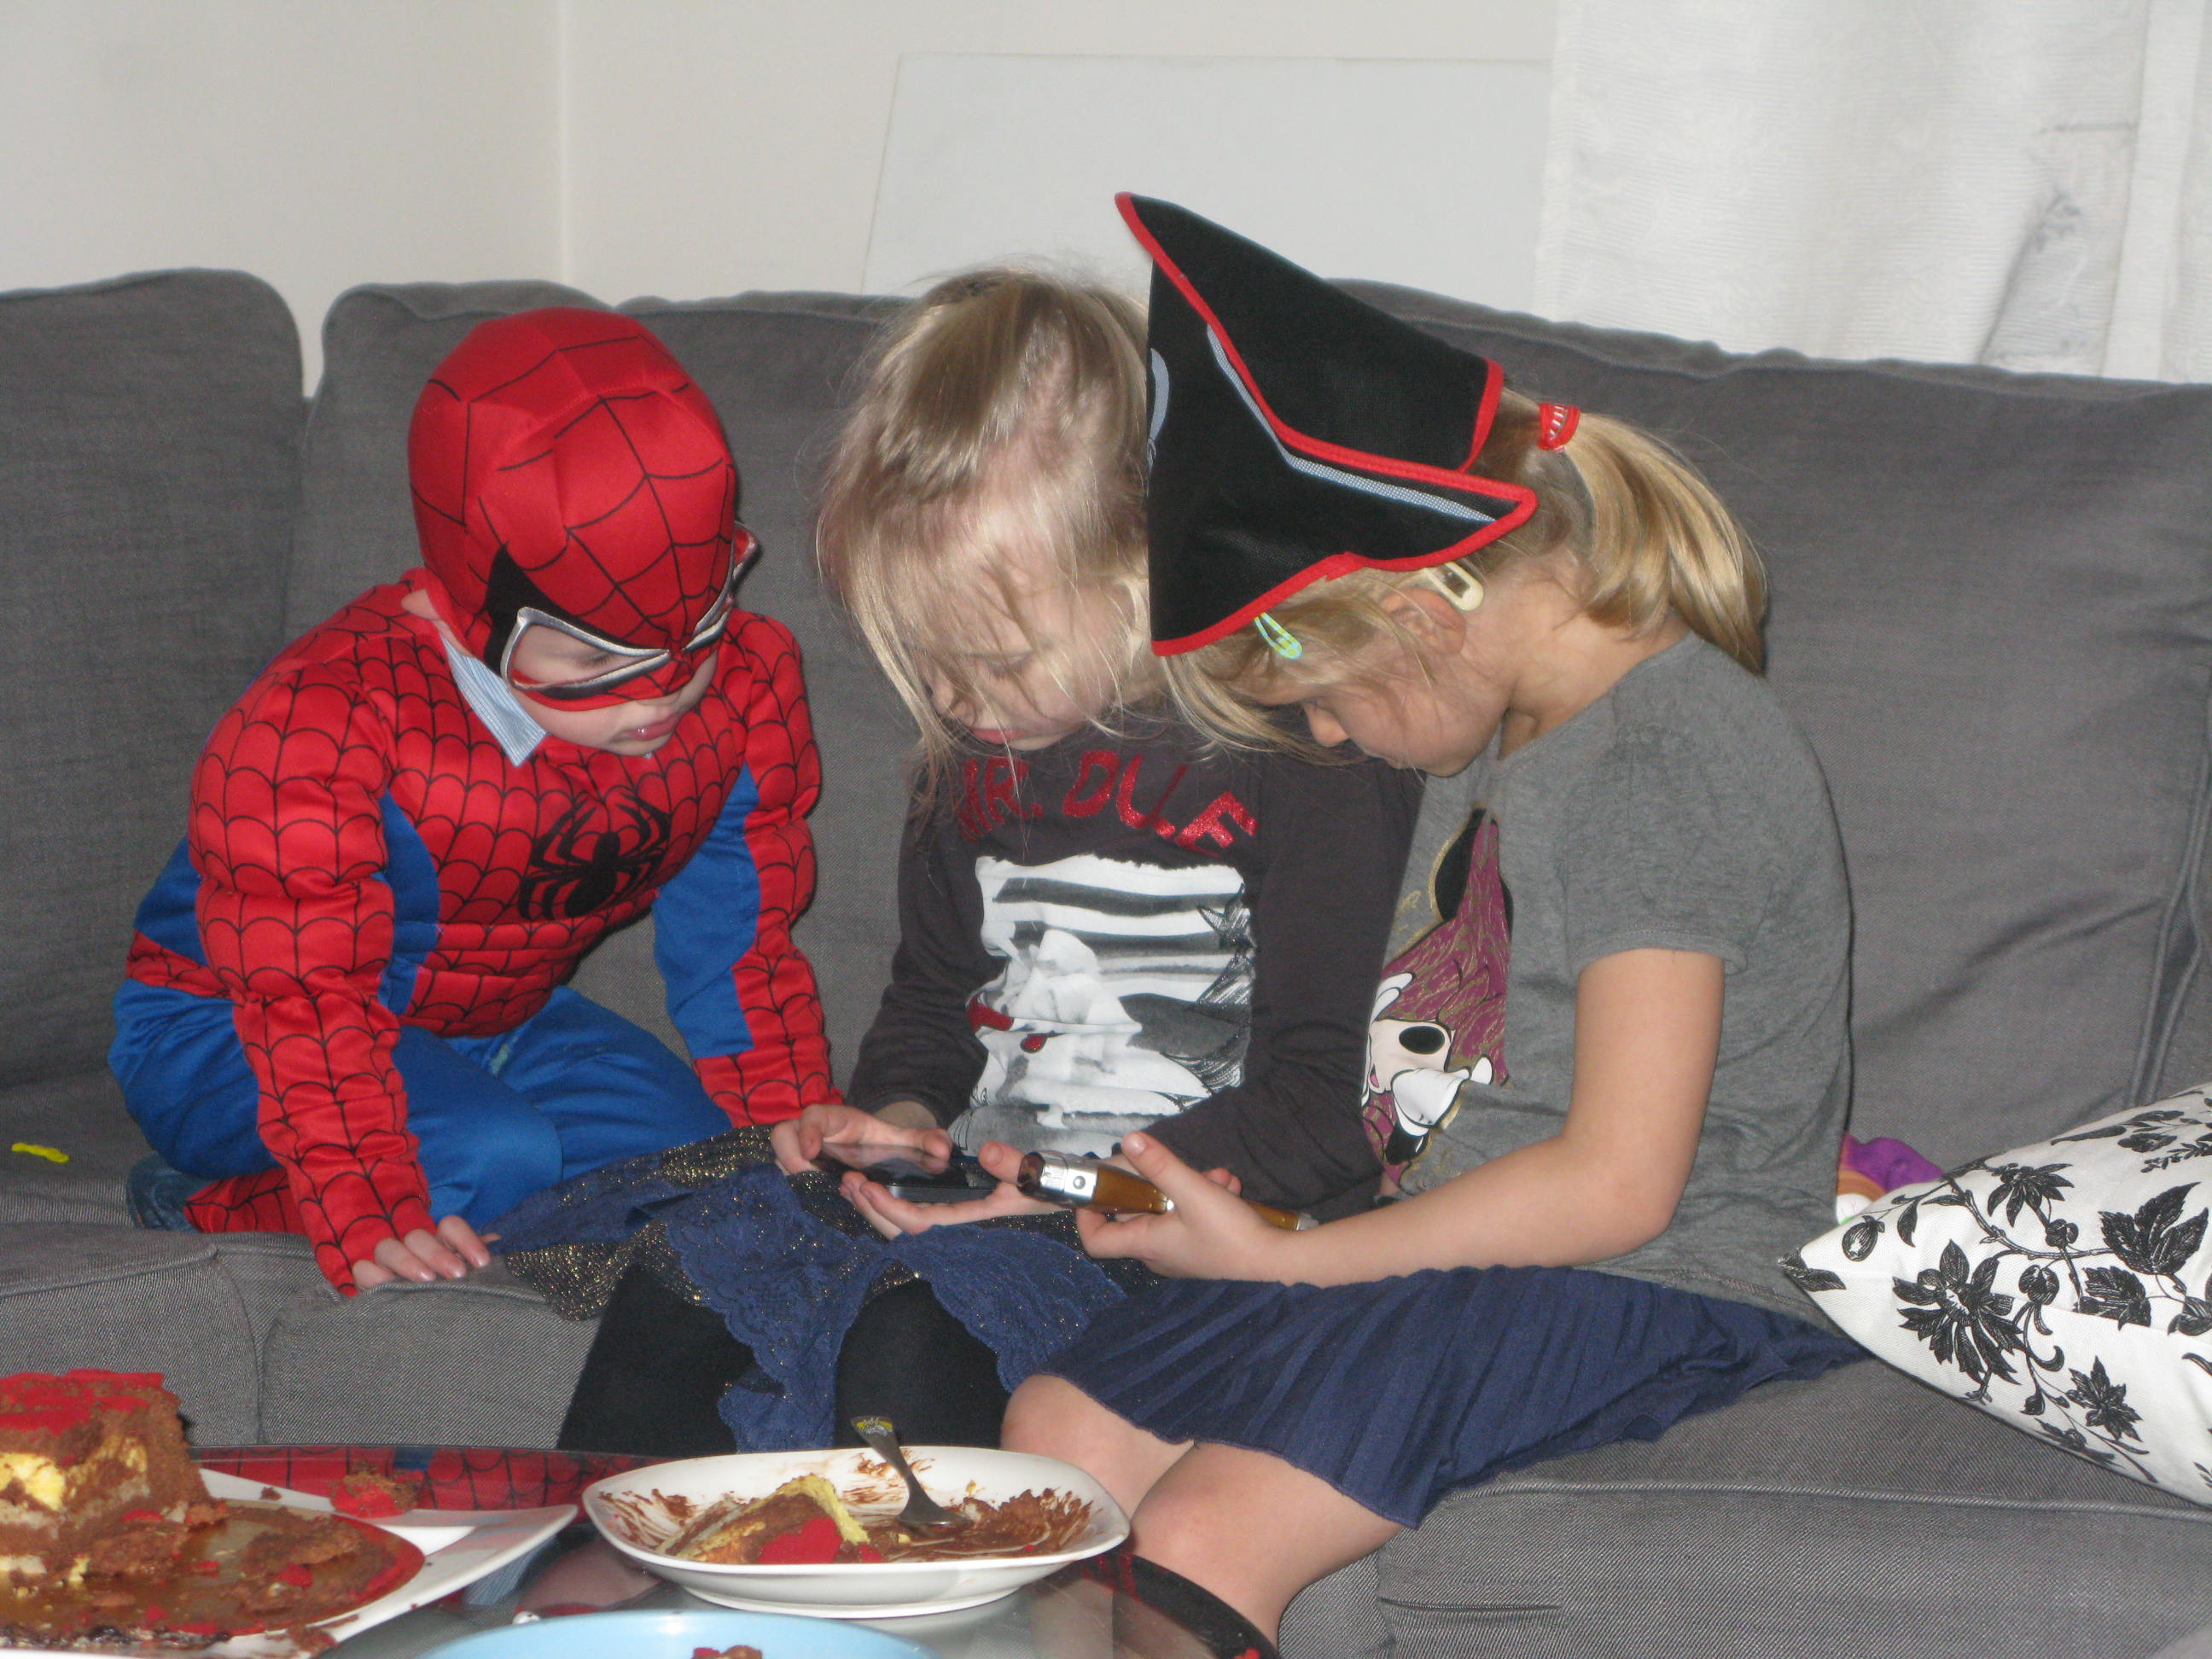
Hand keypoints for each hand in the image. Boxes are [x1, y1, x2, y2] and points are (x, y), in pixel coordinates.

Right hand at [351, 1214, 492, 1289]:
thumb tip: (498, 1244)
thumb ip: (482, 1265)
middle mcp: (413, 1250)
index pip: (450, 1225)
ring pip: (387, 1247)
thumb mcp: (472, 1284)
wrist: (427, 1337)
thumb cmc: (455, 1300)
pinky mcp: (369, 1282)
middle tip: (456, 1275)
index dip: (466, 1238)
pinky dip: (374, 1276)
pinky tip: (391, 1289)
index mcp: (441, 1244)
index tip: (482, 1263)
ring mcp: (388, 1264)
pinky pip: (363, 1268)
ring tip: (426, 1282)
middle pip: (417, 1235)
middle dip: (438, 1253)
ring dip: (407, 1261)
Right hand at [768, 1100, 952, 1174]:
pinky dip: (792, 1186)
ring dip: (790, 1174)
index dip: (809, 1131)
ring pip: (778, 1155)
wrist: (868, 1147)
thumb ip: (925, 1141)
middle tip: (809, 1178)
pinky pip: (781, 1174)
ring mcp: (799, 1149)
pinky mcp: (796, 1166)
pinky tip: (813, 1198)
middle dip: (791, 1157)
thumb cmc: (881, 1142)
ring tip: (814, 1192)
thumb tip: (944, 1151)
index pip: (813, 1115)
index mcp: (835, 1118)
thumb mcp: (903, 1139)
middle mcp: (811, 1131)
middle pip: (783, 1134)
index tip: (814, 1152)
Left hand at [841, 1139, 1053, 1237]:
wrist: (1061, 1200)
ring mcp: (953, 1226)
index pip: (922, 1224)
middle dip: (873, 1210)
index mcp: (971, 1221)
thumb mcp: (1036, 1174)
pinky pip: (912, 1220)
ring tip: (851, 1186)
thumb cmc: (1050, 1188)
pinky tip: (872, 1193)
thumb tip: (987, 1151)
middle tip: (849, 1184)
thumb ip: (1014, 1165)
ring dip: (876, 1209)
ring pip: (904, 1228)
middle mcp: (957, 1230)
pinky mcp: (952, 1219)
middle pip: (903, 1232)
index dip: (891, 1209)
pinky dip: (888, 1208)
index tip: (868, 1188)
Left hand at [1073, 1133, 1287, 1281]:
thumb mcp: (1193, 1191)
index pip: (1095, 1240)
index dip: (1087, 1215)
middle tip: (1176, 1167)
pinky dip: (1205, 1199)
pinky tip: (1229, 1187)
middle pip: (1136, 1214)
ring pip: (1169, 1211)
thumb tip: (1129, 1140)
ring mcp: (1181, 1253)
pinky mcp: (1203, 1249)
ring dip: (1189, 1187)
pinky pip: (1190, 1218)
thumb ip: (1160, 1164)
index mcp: (1146, 1244)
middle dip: (1156, 1183)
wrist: (1278, 1264)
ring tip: (1218, 1177)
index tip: (1097, 1187)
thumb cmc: (1231, 1235)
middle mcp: (1158, 1253)